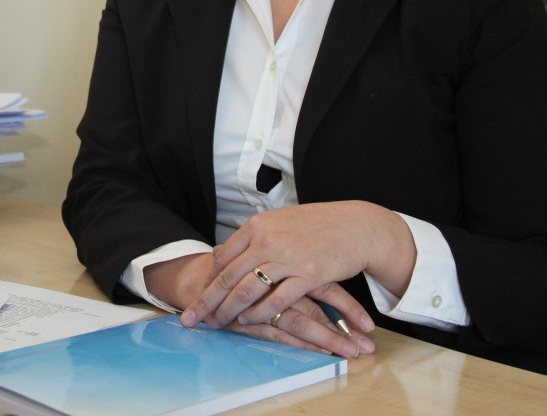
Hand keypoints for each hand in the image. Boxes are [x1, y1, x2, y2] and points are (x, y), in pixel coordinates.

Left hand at [181, 202, 414, 352]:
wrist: (356, 226)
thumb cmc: (317, 225)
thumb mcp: (279, 222)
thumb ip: (253, 237)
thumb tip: (224, 253)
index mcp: (258, 225)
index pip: (223, 256)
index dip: (208, 280)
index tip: (196, 296)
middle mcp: (268, 240)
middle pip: (229, 276)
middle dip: (207, 301)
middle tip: (190, 319)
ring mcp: (288, 257)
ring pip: (249, 290)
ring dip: (229, 310)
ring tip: (215, 325)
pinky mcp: (308, 275)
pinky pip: (277, 300)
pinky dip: (260, 313)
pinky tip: (248, 322)